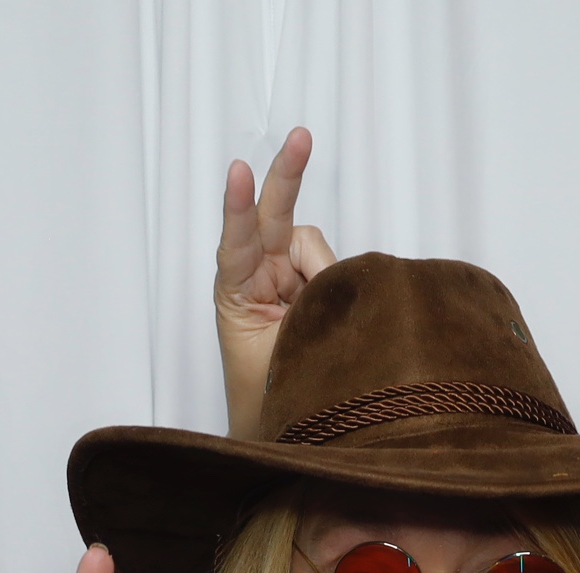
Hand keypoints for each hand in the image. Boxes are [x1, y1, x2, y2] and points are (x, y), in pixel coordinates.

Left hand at [216, 126, 338, 440]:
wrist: (280, 429)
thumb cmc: (269, 394)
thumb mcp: (285, 353)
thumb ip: (312, 309)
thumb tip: (343, 275)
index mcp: (236, 293)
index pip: (236, 243)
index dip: (240, 209)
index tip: (240, 172)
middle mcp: (259, 276)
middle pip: (274, 216)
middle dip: (287, 174)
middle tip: (300, 136)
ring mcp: (288, 276)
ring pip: (315, 247)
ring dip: (325, 274)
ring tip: (316, 326)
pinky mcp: (314, 284)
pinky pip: (334, 266)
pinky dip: (338, 280)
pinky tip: (333, 315)